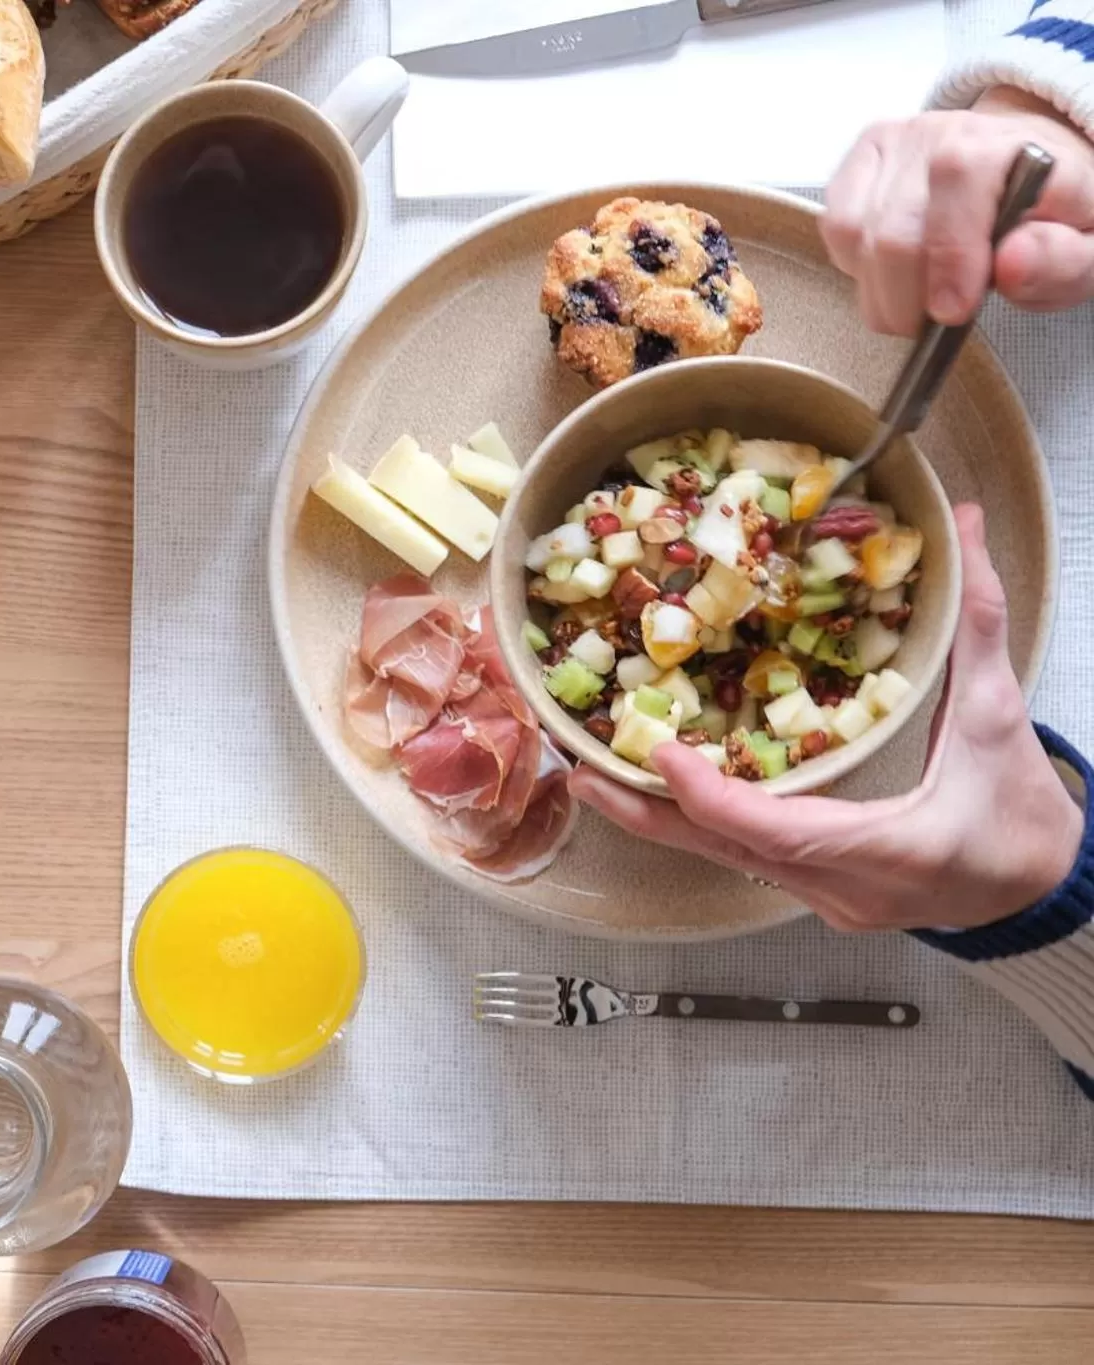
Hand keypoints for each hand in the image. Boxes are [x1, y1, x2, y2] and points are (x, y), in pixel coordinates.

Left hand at [571, 505, 1082, 932]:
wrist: (1050, 893)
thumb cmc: (1026, 818)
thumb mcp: (1002, 717)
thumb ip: (977, 621)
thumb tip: (962, 527)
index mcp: (887, 851)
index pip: (775, 831)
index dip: (709, 795)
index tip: (659, 756)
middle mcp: (843, 889)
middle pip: (724, 851)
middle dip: (647, 812)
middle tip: (581, 771)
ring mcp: (827, 900)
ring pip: (727, 860)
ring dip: (664, 818)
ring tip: (599, 777)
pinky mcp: (823, 896)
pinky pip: (746, 861)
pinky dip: (703, 824)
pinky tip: (664, 794)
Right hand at [822, 86, 1093, 335]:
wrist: (1027, 171)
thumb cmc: (1054, 214)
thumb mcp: (1089, 245)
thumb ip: (1064, 259)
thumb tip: (1012, 262)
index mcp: (1008, 141)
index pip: (957, 183)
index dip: (948, 258)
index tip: (953, 312)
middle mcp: (943, 131)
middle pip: (894, 229)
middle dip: (907, 297)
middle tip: (931, 323)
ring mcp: (894, 143)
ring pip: (855, 235)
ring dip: (880, 290)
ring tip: (914, 304)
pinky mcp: (860, 160)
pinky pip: (835, 228)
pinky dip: (856, 266)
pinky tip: (892, 272)